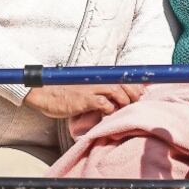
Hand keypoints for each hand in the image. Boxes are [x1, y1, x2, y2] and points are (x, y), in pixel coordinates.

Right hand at [23, 84, 144, 118]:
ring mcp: (90, 89)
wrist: (44, 93)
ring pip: (116, 91)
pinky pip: (102, 103)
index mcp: (96, 77)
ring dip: (124, 100)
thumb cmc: (64, 92)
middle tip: (138, 101)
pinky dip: (110, 107)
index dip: (134, 83)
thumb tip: (114, 98)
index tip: (144, 90)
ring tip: (126, 107)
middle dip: (134, 92)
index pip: (120, 76)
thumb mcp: (83, 88)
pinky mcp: (84, 100)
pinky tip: (110, 112)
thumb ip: (97, 90)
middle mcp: (95, 80)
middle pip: (122, 82)